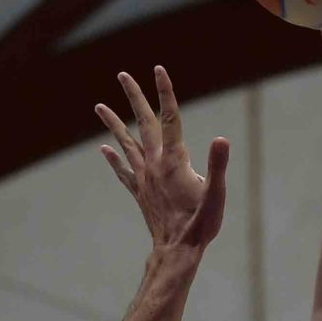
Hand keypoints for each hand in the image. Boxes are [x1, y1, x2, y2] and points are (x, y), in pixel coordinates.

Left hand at [96, 66, 231, 250]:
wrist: (176, 251)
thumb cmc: (200, 224)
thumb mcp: (216, 194)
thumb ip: (218, 165)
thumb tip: (222, 139)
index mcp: (174, 160)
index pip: (169, 117)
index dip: (164, 92)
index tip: (158, 69)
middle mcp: (154, 164)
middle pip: (143, 122)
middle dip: (134, 96)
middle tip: (122, 74)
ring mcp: (144, 178)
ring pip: (126, 143)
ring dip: (113, 123)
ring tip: (99, 106)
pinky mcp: (140, 192)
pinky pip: (123, 170)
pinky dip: (113, 158)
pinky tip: (103, 149)